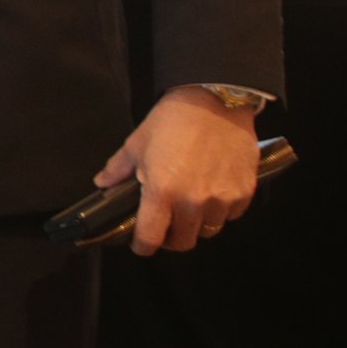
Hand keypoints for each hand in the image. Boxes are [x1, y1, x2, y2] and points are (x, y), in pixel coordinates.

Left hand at [93, 89, 259, 255]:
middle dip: (171, 239)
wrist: (215, 101)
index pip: (151, 238)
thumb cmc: (172, 120)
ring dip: (197, 225)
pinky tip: (212, 194)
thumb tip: (102, 183)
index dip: (143, 246)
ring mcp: (221, 199)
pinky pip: (231, 215)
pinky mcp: (244, 192)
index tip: (141, 244)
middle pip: (183, 242)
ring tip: (189, 207)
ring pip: (209, 231)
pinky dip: (221, 211)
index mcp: (161, 192)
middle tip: (166, 226)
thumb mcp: (136, 143)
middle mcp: (192, 202)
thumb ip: (118, 169)